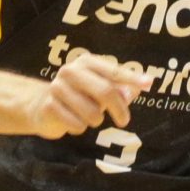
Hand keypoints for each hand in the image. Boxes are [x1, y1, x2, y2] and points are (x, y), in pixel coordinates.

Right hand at [27, 54, 144, 138]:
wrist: (40, 105)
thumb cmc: (78, 96)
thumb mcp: (99, 90)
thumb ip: (117, 90)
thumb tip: (131, 92)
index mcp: (86, 62)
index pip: (114, 71)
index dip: (132, 78)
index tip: (149, 84)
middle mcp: (70, 71)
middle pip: (106, 91)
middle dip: (119, 109)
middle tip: (124, 121)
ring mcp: (57, 87)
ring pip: (93, 113)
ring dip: (95, 121)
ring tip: (87, 116)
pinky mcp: (49, 106)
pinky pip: (77, 125)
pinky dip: (79, 128)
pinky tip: (72, 121)